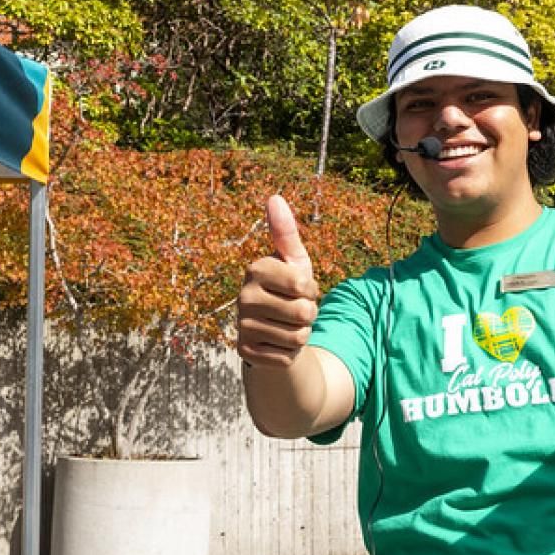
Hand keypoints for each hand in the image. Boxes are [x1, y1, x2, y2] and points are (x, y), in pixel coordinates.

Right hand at [237, 195, 318, 368]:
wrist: (273, 328)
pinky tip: (278, 342)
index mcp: (256, 270)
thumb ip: (286, 232)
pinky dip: (289, 353)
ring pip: (297, 338)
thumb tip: (274, 197)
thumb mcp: (294, 261)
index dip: (312, 290)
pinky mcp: (245, 352)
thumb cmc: (289, 288)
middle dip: (310, 314)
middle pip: (304, 314)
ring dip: (301, 334)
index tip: (300, 288)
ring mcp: (242, 326)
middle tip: (295, 310)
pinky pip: (287, 357)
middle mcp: (244, 297)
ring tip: (288, 325)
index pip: (305, 286)